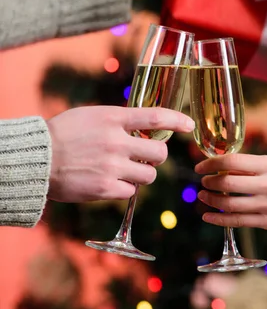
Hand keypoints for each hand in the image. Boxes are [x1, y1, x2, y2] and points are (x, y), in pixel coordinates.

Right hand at [47, 106, 194, 201]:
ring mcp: (112, 166)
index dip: (178, 120)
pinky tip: (109, 182)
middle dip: (157, 156)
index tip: (189, 125)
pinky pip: (131, 192)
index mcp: (113, 118)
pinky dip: (125, 189)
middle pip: (160, 152)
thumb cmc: (64, 134)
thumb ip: (119, 121)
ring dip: (142, 174)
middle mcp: (117, 142)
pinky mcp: (106, 189)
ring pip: (149, 175)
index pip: (156, 117)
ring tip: (124, 170)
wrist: (36, 160)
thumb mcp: (92, 116)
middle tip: (146, 156)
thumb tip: (144, 127)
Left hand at [195, 154, 266, 233]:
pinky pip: (239, 222)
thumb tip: (227, 167)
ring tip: (203, 197)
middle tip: (203, 182)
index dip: (211, 163)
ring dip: (211, 201)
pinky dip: (220, 219)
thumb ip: (257, 167)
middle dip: (209, 182)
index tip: (201, 166)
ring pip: (229, 204)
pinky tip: (209, 217)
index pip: (233, 162)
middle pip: (227, 183)